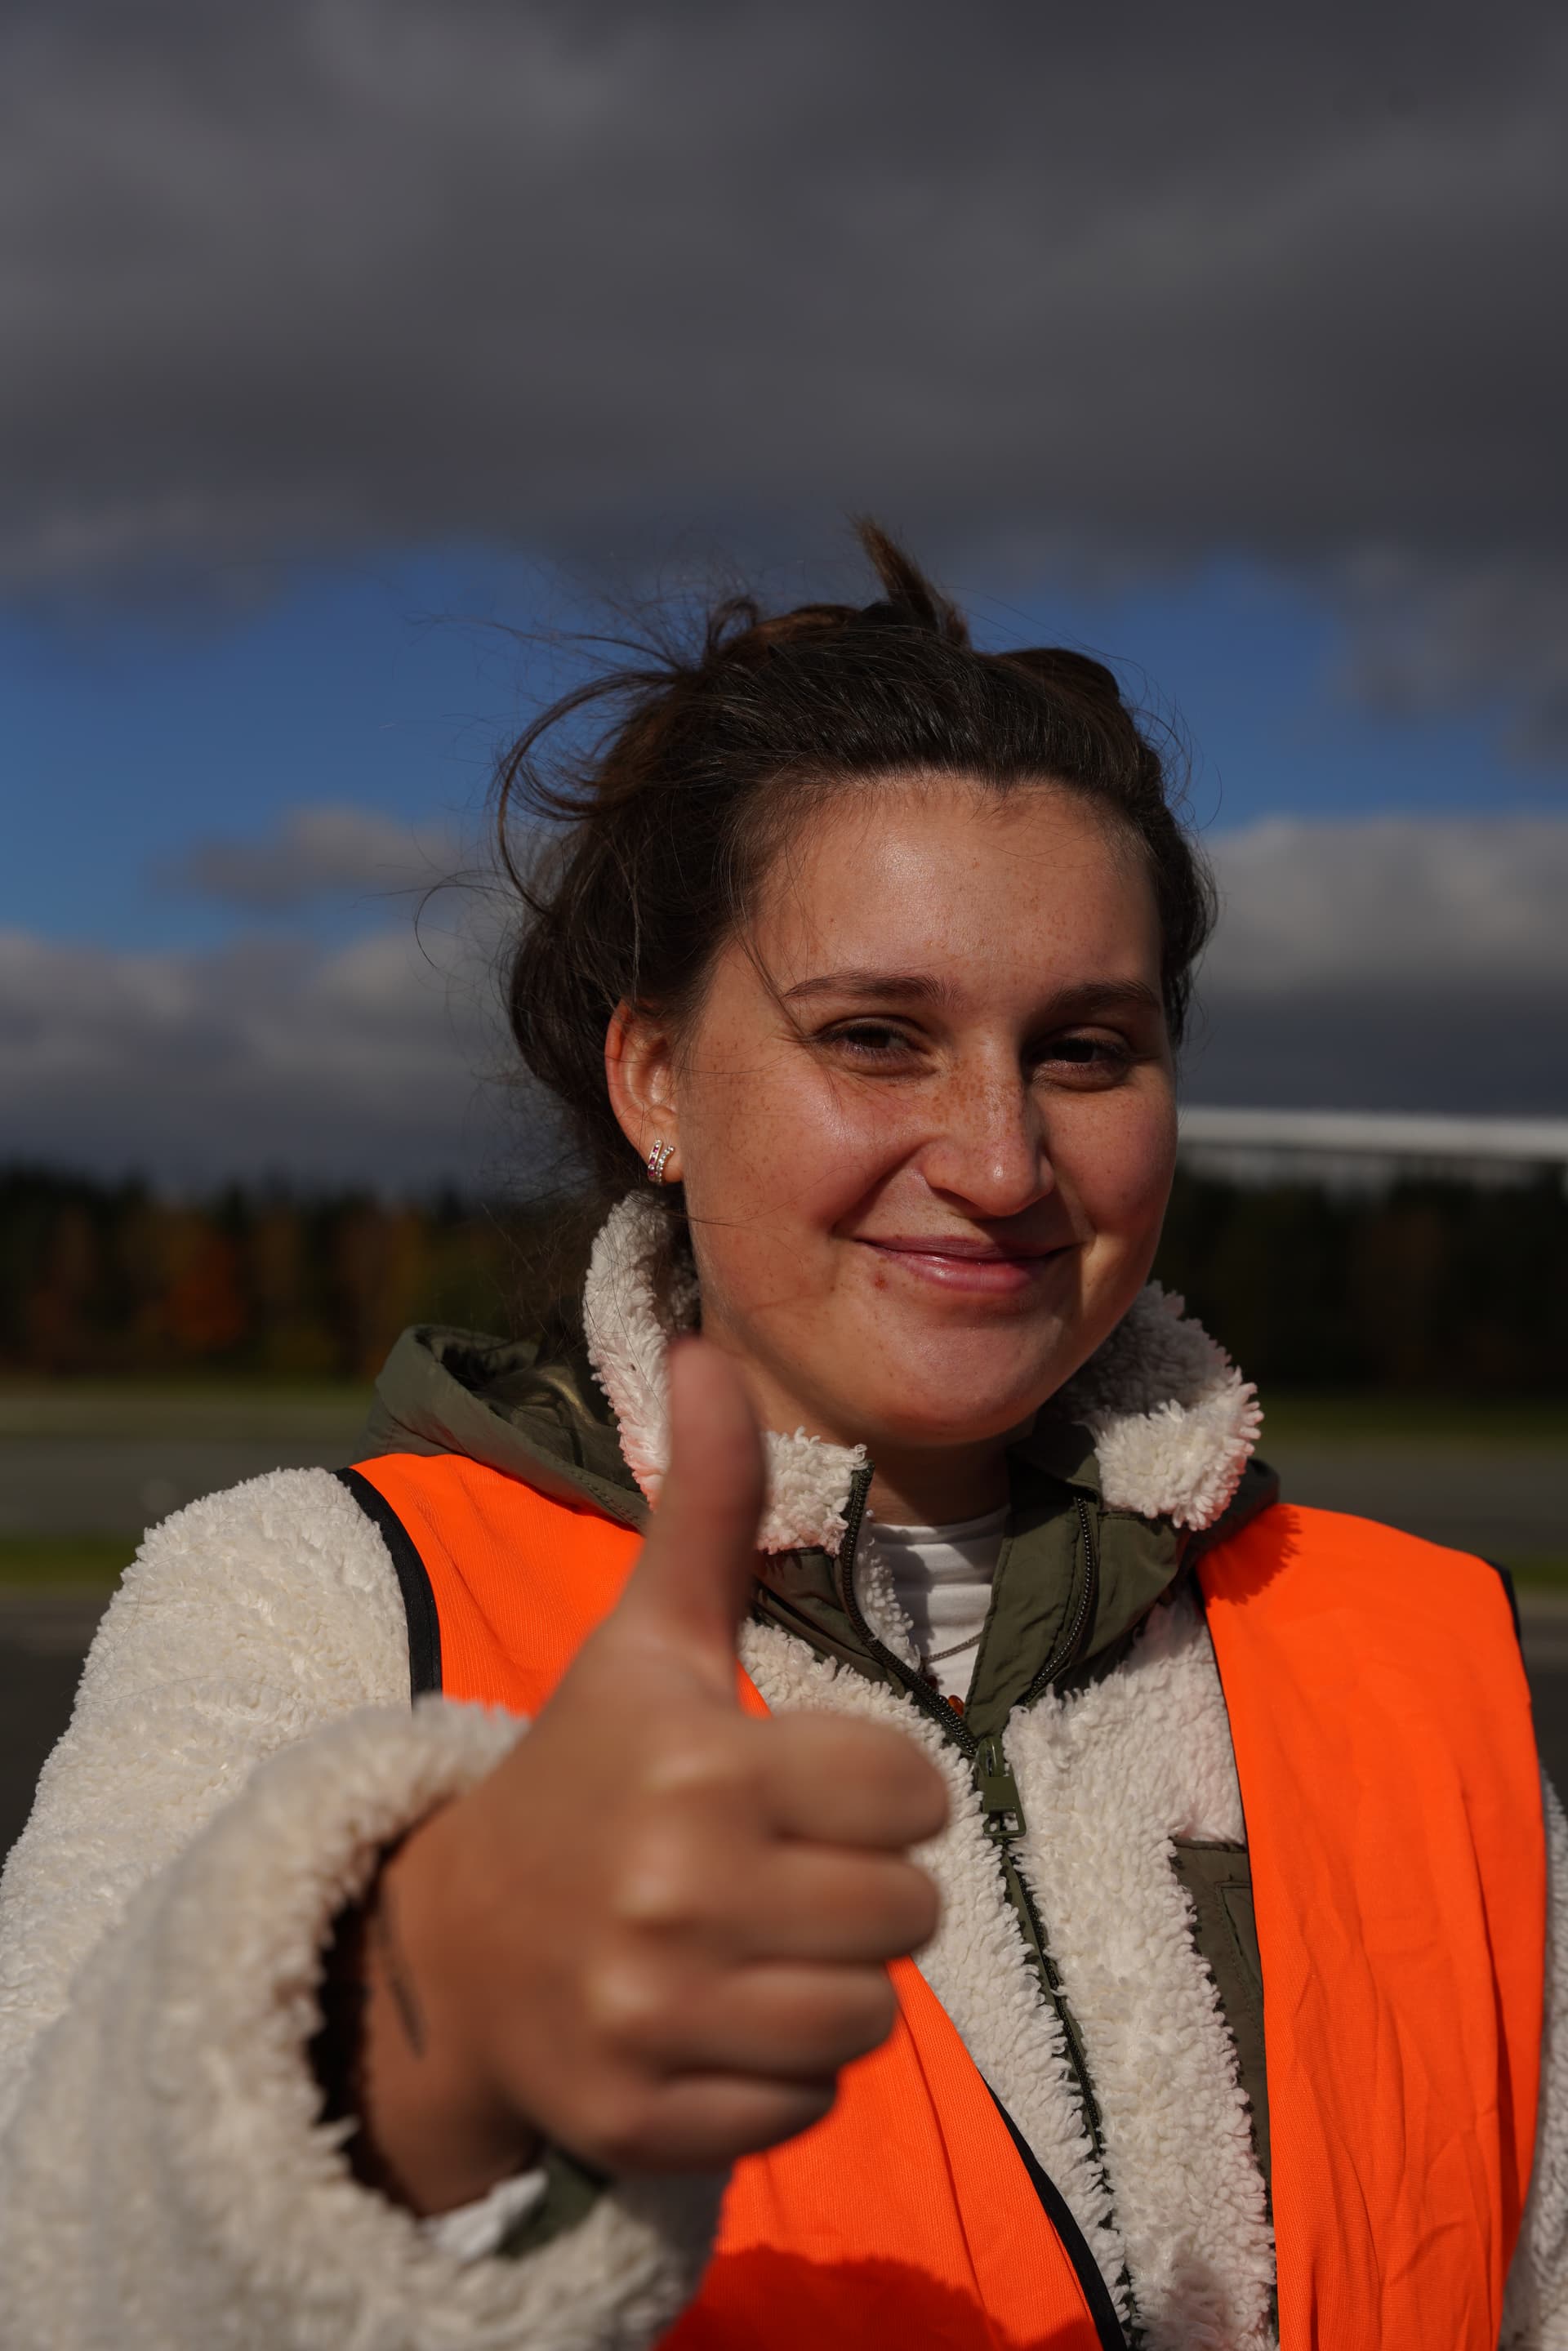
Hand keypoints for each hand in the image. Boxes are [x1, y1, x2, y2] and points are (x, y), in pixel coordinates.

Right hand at [357, 1339, 947, 2208]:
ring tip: (749, 1941)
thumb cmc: (585, 1768)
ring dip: (829, 1981)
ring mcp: (656, 2020)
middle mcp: (676, 1895)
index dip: (880, 1786)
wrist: (453, 1945)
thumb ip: (708, 1505)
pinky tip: (710, 2018)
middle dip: (864, 1886)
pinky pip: (809, 2105)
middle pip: (911, 1911)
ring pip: (871, 2017)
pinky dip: (776, 2072)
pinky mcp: (645, 2123)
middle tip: (778, 1867)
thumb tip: (707, 1346)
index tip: (806, 1783)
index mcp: (700, 1767)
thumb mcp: (646, 1638)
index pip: (915, 1790)